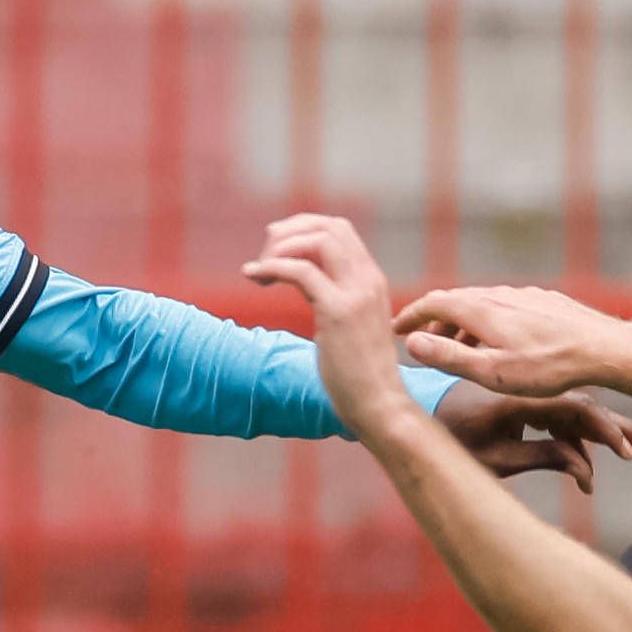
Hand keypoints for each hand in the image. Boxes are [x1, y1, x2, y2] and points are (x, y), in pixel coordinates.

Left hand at [241, 212, 420, 441]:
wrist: (378, 405)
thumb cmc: (359, 375)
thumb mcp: (349, 325)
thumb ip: (334, 298)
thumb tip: (305, 282)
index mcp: (371, 280)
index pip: (339, 230)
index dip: (303, 229)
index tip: (277, 249)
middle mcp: (367, 279)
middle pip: (328, 226)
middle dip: (290, 230)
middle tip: (264, 254)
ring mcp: (355, 294)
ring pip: (317, 240)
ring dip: (280, 248)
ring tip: (258, 271)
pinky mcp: (338, 312)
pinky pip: (300, 271)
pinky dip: (272, 267)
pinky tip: (253, 277)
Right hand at [394, 283, 631, 401]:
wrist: (604, 350)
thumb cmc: (548, 367)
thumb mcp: (491, 372)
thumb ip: (449, 357)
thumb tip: (410, 343)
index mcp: (481, 309)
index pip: (432, 303)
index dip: (409, 315)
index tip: (393, 328)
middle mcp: (499, 295)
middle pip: (456, 302)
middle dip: (433, 320)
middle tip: (420, 340)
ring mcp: (524, 296)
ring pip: (482, 304)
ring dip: (461, 323)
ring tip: (456, 346)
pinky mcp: (544, 303)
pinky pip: (505, 307)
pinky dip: (488, 321)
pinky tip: (497, 341)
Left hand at [429, 385, 631, 493]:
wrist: (419, 420)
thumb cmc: (450, 440)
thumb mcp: (495, 458)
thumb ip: (542, 459)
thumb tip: (587, 473)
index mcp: (522, 399)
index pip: (576, 410)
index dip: (606, 431)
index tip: (629, 453)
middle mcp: (533, 395)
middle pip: (589, 409)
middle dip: (627, 431)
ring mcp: (532, 402)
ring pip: (581, 417)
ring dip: (614, 436)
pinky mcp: (529, 411)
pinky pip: (564, 425)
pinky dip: (583, 443)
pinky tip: (596, 470)